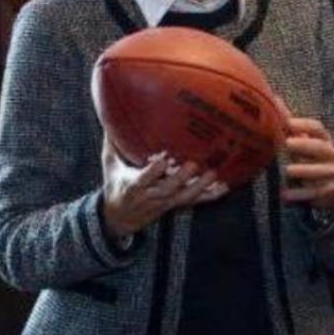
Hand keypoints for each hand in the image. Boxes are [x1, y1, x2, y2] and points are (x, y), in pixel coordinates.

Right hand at [99, 137, 228, 239]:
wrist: (119, 218)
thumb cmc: (116, 185)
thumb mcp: (110, 166)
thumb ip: (112, 143)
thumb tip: (109, 116)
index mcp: (133, 185)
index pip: (143, 179)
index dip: (153, 171)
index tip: (162, 159)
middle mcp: (150, 195)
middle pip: (167, 189)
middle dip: (181, 178)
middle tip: (194, 164)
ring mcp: (164, 202)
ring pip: (183, 197)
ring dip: (200, 187)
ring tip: (214, 174)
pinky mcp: (174, 205)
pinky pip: (194, 202)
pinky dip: (209, 196)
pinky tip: (223, 187)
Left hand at [281, 114, 333, 211]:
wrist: (328, 185)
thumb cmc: (308, 157)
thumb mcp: (300, 141)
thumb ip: (288, 124)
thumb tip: (273, 99)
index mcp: (323, 140)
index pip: (318, 128)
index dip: (304, 125)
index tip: (288, 123)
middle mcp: (331, 154)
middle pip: (322, 147)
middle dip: (305, 145)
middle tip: (288, 144)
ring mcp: (332, 172)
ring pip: (323, 170)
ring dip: (305, 170)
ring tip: (288, 171)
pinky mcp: (330, 190)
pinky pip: (318, 192)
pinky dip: (302, 194)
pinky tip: (286, 195)